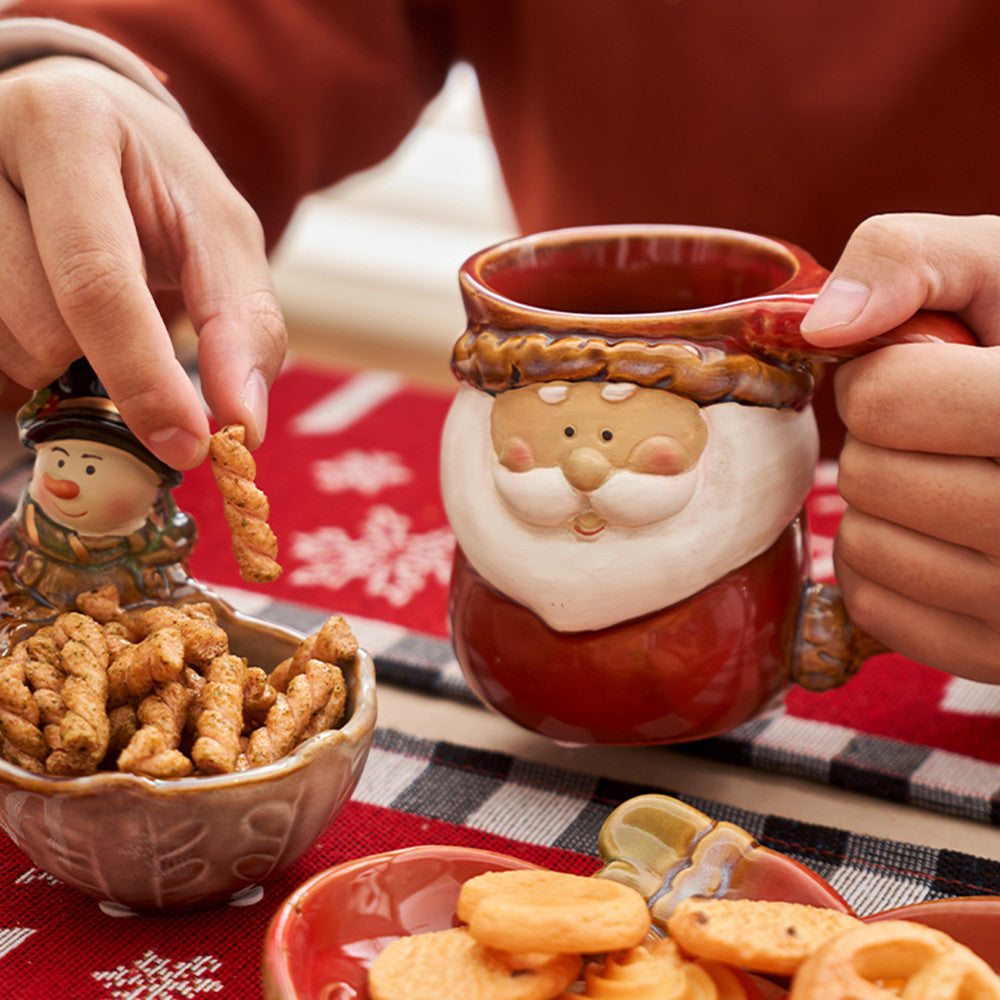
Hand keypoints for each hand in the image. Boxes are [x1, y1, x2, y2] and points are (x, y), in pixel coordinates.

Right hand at [0, 55, 285, 467]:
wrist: (82, 124)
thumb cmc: (158, 180)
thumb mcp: (221, 231)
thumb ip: (243, 323)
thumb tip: (244, 423)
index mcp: (65, 126)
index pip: (97, 281)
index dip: (145, 377)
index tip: (187, 444)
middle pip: (41, 325)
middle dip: (106, 363)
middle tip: (135, 327)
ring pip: (3, 347)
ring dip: (61, 360)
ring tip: (85, 303)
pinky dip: (22, 357)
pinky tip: (45, 310)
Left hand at [800, 212, 999, 681]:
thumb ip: (912, 257)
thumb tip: (823, 327)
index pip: (889, 400)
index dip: (882, 369)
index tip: (922, 365)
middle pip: (871, 476)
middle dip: (882, 437)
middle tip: (943, 426)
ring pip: (863, 547)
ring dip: (881, 501)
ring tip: (952, 474)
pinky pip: (874, 606)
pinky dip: (881, 563)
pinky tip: (939, 531)